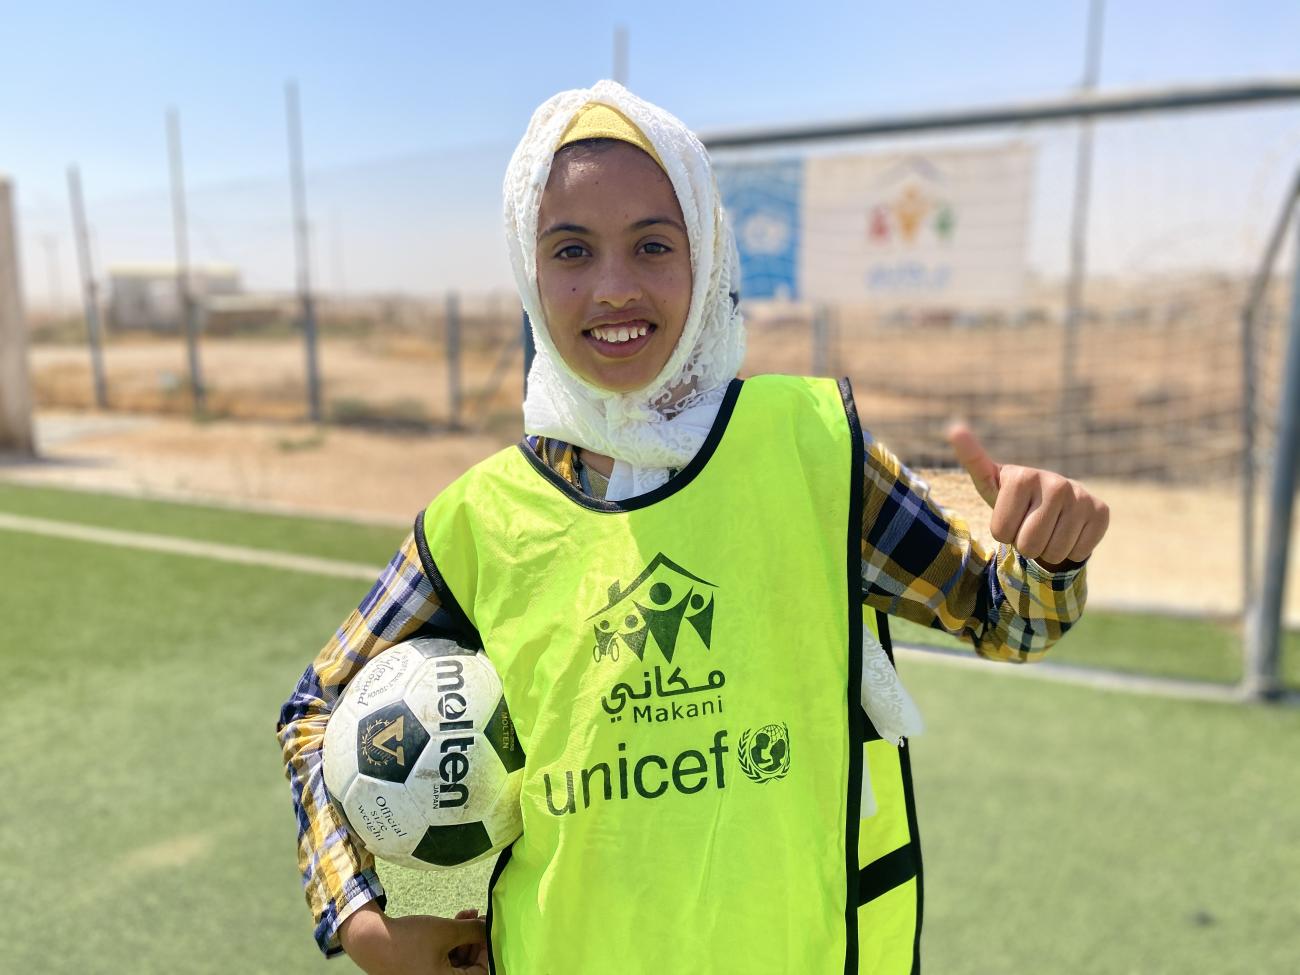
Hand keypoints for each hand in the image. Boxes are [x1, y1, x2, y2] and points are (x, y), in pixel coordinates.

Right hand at [339, 903, 488, 974]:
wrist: (371, 940)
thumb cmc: (410, 939)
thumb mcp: (447, 931)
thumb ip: (474, 930)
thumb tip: (491, 927)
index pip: (481, 972)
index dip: (487, 948)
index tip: (488, 927)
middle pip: (469, 967)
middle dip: (475, 940)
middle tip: (478, 917)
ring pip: (457, 961)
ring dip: (463, 937)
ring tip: (466, 914)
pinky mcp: (420, 972)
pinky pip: (443, 960)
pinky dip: (451, 942)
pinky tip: (454, 920)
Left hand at [946, 423, 1108, 570]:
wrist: (1055, 503)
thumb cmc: (1014, 498)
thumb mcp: (989, 483)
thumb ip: (972, 459)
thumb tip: (955, 429)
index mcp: (1022, 476)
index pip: (1001, 533)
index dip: (1003, 532)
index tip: (1009, 514)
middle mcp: (1055, 482)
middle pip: (1028, 545)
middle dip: (1024, 544)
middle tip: (1028, 526)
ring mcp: (1081, 496)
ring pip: (1054, 552)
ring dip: (1047, 549)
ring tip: (1047, 528)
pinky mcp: (1101, 512)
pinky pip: (1077, 552)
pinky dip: (1070, 549)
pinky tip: (1068, 530)